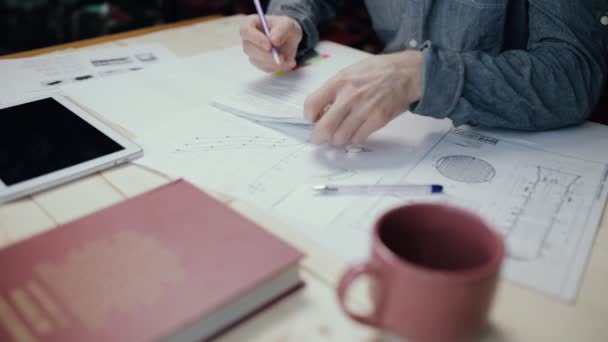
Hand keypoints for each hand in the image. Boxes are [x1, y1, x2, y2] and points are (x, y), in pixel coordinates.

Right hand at [240, 14, 302, 72]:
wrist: (289, 38)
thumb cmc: (285, 27)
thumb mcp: (287, 24)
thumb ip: (280, 30)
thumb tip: (273, 40)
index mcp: (250, 23)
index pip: (245, 31)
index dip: (256, 39)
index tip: (269, 46)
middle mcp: (248, 39)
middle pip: (250, 49)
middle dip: (267, 56)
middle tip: (282, 58)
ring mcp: (252, 52)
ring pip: (257, 61)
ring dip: (274, 63)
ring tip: (289, 60)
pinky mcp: (258, 63)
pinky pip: (265, 68)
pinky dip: (278, 67)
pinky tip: (288, 63)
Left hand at [304, 51, 423, 144]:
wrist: (406, 73)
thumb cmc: (377, 71)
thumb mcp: (349, 72)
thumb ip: (333, 90)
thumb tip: (320, 111)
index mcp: (339, 82)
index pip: (311, 104)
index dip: (309, 117)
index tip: (313, 120)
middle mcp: (349, 96)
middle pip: (324, 127)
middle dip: (318, 137)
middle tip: (319, 138)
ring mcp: (364, 109)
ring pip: (340, 137)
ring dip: (338, 139)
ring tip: (341, 132)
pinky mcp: (378, 119)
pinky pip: (357, 138)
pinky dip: (353, 138)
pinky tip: (356, 131)